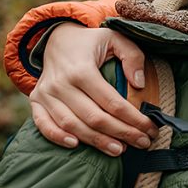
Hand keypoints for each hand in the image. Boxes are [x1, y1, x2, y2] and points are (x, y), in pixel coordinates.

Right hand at [28, 23, 157, 155]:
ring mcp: (45, 94)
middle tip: (143, 143)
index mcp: (82, 69)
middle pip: (94, 118)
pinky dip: (56, 137)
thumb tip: (140, 84)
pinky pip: (43, 124)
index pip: (112, 102)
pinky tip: (76, 146)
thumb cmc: (91, 42)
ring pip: (72, 125)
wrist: (57, 38)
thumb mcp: (116, 38)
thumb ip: (132, 56)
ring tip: (119, 150)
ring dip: (96, 141)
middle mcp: (61, 84)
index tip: (151, 129)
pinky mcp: (36, 101)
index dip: (134, 119)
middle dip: (122, 134)